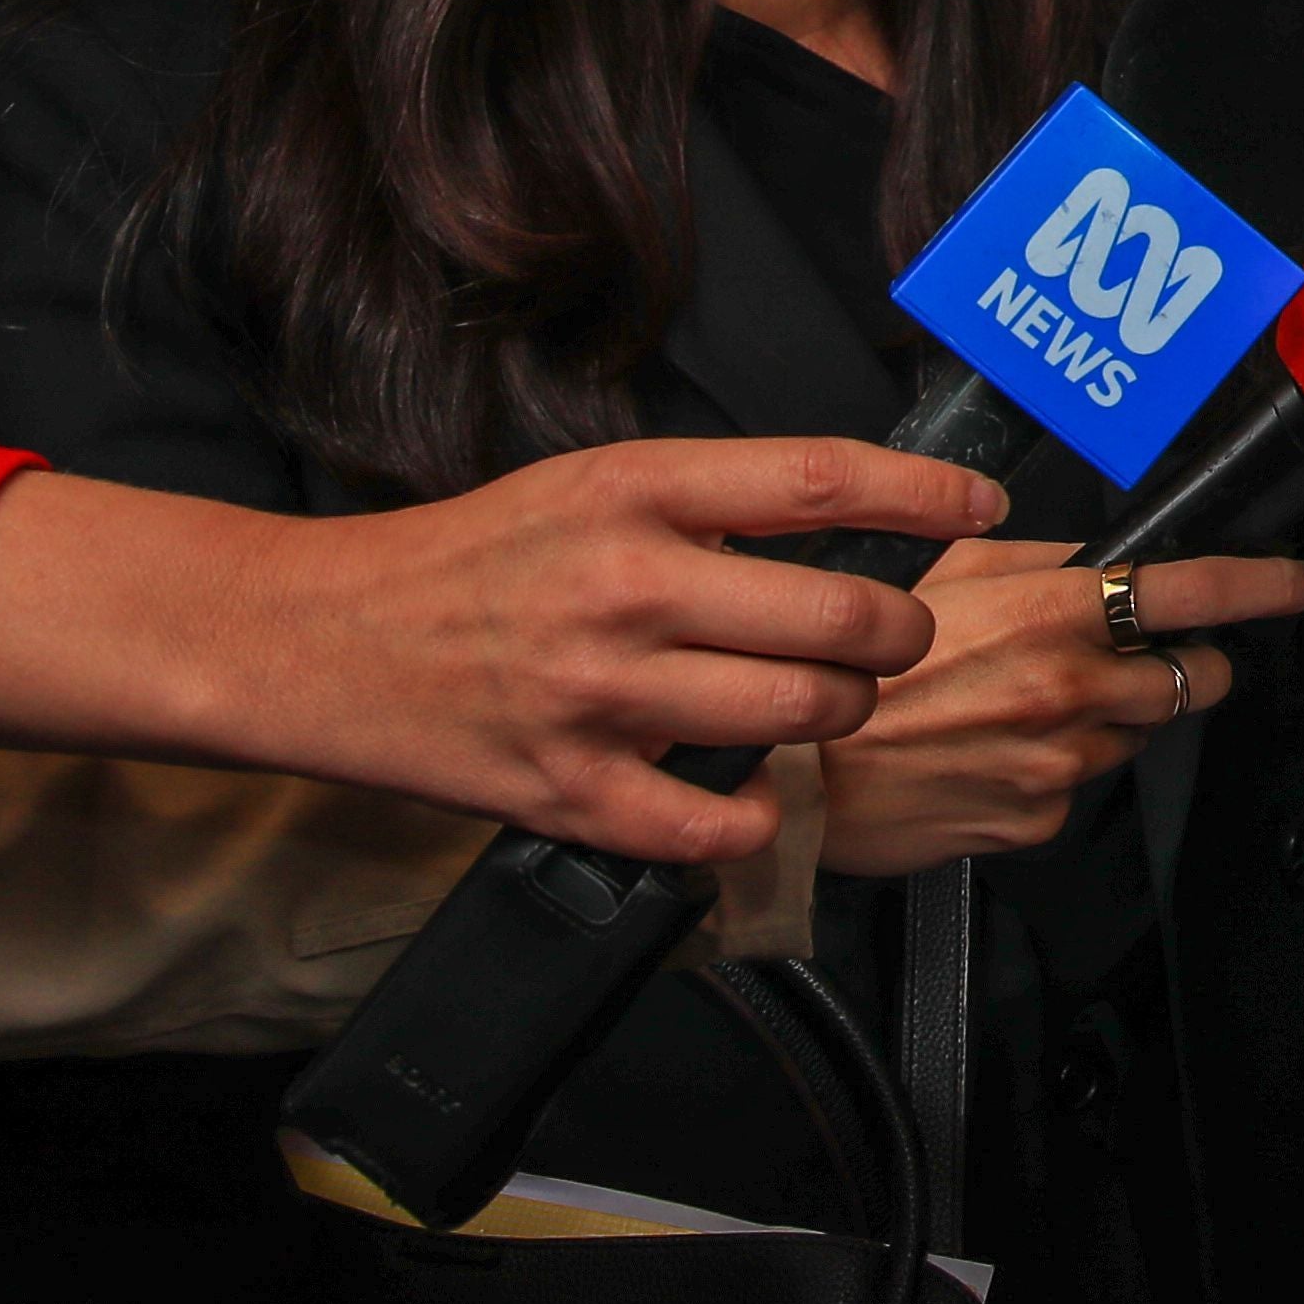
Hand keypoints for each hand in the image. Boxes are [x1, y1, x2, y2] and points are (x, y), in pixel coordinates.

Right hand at [0, 436, 1007, 862]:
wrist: (317, 637)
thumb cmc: (472, 557)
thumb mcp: (594, 486)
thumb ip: (717, 504)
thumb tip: (855, 521)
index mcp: (636, 490)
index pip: (823, 482)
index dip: (929, 495)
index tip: (986, 505)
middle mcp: (627, 584)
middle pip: (841, 616)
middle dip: (902, 634)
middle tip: (896, 637)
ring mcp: (599, 693)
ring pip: (801, 715)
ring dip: (840, 715)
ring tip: (822, 704)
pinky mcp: (568, 789)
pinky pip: (718, 821)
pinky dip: (756, 815)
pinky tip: (749, 792)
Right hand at [806, 534, 1303, 873]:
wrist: (800, 775)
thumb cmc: (862, 663)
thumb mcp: (944, 574)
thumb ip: (1036, 561)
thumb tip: (1098, 558)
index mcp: (1055, 616)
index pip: (1192, 596)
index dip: (1261, 587)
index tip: (1301, 584)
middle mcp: (1073, 691)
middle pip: (1193, 678)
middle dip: (1182, 666)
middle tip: (1133, 659)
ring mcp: (1063, 764)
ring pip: (1135, 736)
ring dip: (1108, 719)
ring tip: (1021, 708)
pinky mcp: (1041, 821)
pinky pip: (1077, 788)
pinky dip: (1054, 769)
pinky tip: (992, 755)